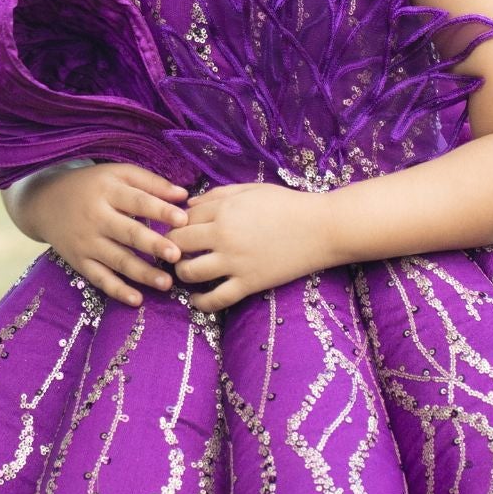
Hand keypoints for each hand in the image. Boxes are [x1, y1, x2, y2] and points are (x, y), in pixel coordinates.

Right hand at [8, 160, 190, 308]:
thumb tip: (184, 195)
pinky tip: (137, 300)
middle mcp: (96, 217)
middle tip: (176, 255)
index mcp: (108, 191)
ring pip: (117, 260)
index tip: (183, 219)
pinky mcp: (79, 262)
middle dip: (152, 244)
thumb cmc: (91, 185)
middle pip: (127, 233)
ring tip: (166, 283)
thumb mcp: (117, 174)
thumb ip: (151, 183)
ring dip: (142, 273)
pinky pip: (100, 279)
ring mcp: (86, 242)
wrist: (44, 202)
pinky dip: (117, 290)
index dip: (160, 210)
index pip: (137, 201)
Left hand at [171, 181, 336, 311]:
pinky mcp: (249, 283)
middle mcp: (224, 236)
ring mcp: (235, 262)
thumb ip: (217, 195)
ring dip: (181, 274)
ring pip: (190, 272)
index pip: (182, 219)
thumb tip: (188, 205)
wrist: (322, 228)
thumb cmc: (288, 204)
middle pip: (178, 245)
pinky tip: (196, 300)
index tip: (177, 232)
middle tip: (173, 253)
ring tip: (185, 273)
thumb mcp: (250, 190)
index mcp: (223, 210)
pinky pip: (216, 299)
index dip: (174, 226)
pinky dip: (201, 303)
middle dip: (170, 249)